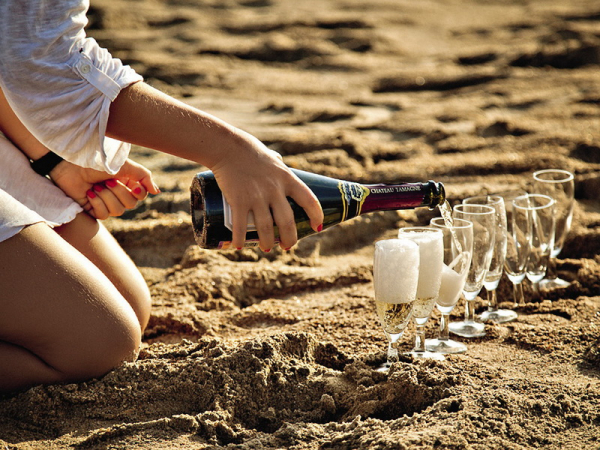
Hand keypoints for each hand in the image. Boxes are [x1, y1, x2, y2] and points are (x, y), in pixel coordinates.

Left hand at [49, 158, 159, 219]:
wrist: (69, 165)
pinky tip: (89, 193)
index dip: (138, 193)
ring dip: (106, 197)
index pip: (141, 195)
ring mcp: (106, 202)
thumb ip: (143, 176)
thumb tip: (157, 191)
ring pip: (118, 211)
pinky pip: (103, 215)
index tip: (132, 186)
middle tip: (106, 181)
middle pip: (130, 204)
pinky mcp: (94, 209)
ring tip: (96, 186)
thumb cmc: (95, 161)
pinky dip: (97, 203)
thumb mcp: (123, 165)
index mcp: (127, 182)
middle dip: (118, 193)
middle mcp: (118, 193)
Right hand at [210, 130, 323, 250]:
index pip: (309, 200)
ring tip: (266, 248)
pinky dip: (240, 239)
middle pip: (287, 222)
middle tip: (287, 246)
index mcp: (287, 178)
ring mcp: (257, 196)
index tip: (317, 227)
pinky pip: (240, 226)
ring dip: (267, 242)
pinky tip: (239, 246)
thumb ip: (277, 164)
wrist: (226, 147)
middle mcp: (275, 189)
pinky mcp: (238, 201)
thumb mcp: (272, 157)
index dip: (316, 216)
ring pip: (266, 228)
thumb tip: (279, 161)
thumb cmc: (249, 151)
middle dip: (290, 238)